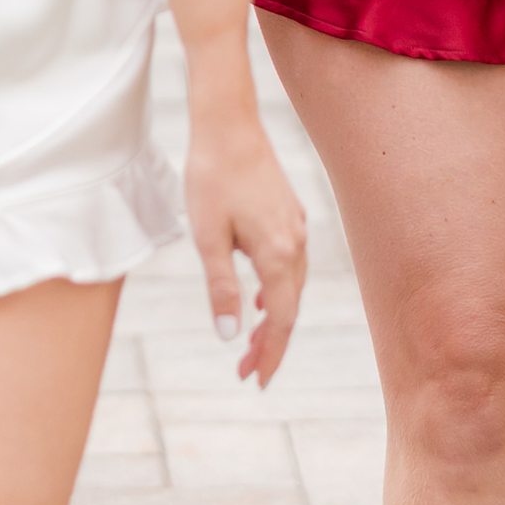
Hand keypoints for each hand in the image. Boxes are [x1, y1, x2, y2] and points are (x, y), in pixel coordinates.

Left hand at [184, 101, 306, 388]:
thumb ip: (221, 288)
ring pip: (292, 285)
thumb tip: (231, 336)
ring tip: (251, 342)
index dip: (271, 354)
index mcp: (279, 253)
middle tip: (245, 370)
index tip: (256, 382)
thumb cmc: (211, 177)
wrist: (227, 123)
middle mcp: (296, 242)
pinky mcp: (289, 212)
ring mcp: (296, 225)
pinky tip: (263, 297)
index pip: (283, 320)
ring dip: (275, 316)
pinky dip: (279, 288)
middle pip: (290, 307)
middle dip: (270, 342)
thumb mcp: (207, 237)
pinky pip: (291, 263)